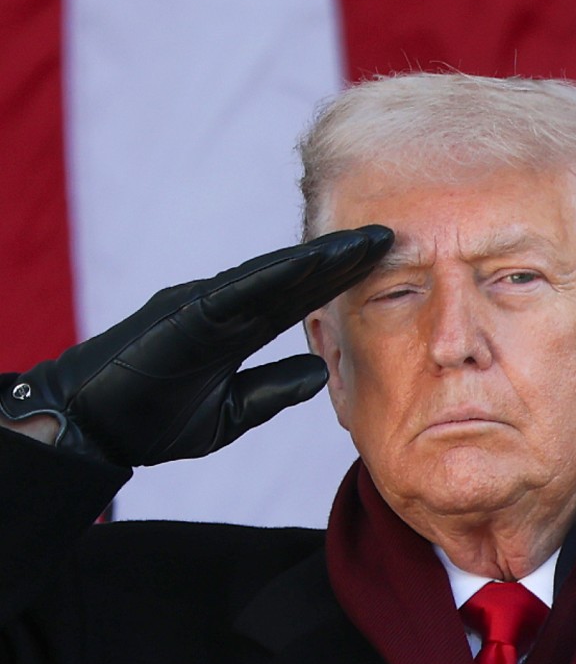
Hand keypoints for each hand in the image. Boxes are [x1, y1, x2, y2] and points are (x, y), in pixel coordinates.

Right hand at [0, 226, 392, 465]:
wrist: (94, 427)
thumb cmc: (153, 417)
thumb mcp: (231, 410)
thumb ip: (273, 389)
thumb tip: (320, 372)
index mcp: (235, 327)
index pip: (300, 298)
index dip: (342, 280)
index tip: (387, 264)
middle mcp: (222, 307)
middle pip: (294, 278)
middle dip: (342, 259)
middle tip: (392, 236)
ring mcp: (203, 306)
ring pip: (272, 276)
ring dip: (320, 259)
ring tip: (364, 242)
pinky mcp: (184, 315)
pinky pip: (237, 292)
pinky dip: (274, 276)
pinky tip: (309, 263)